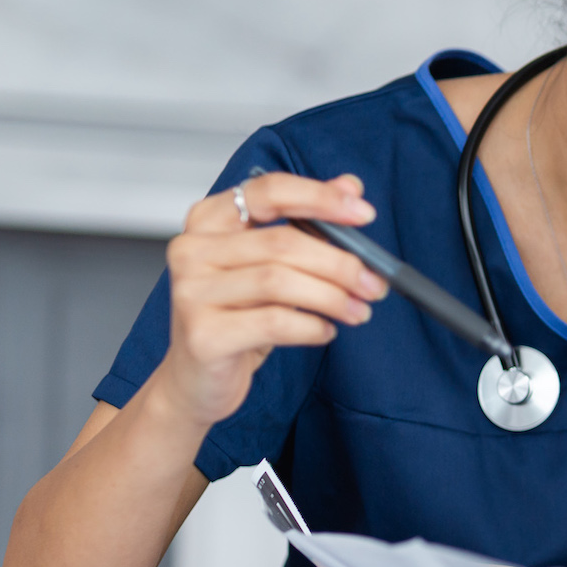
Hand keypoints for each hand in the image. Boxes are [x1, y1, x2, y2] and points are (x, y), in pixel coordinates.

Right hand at [149, 172, 387, 429]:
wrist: (197, 380)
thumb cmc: (237, 317)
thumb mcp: (273, 265)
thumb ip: (307, 223)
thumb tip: (351, 186)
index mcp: (208, 221)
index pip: (268, 191)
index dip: (320, 197)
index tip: (364, 213)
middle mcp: (191, 250)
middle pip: (282, 242)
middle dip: (340, 263)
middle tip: (374, 283)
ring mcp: (191, 292)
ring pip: (280, 282)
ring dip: (333, 297)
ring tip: (358, 310)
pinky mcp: (203, 335)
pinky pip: (275, 322)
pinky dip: (312, 326)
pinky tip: (325, 331)